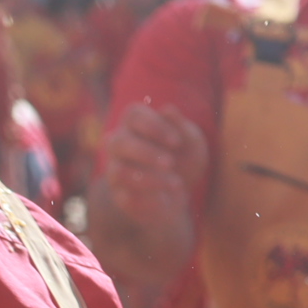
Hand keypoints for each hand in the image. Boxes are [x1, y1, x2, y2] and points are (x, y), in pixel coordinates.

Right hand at [94, 105, 208, 281]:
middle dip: (146, 152)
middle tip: (171, 163)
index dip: (153, 126)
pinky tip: (168, 198)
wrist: (179, 195)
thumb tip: (168, 109)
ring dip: (150, 178)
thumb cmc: (184, 159)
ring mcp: (116, 170)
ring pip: (119, 171)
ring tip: (177, 184)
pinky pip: (126, 196)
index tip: (176, 141)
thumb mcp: (192, 143)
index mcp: (135, 124)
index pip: (133, 115)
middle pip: (119, 142)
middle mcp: (119, 145)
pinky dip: (150, 197)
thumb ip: (181, 126)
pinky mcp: (120, 195)